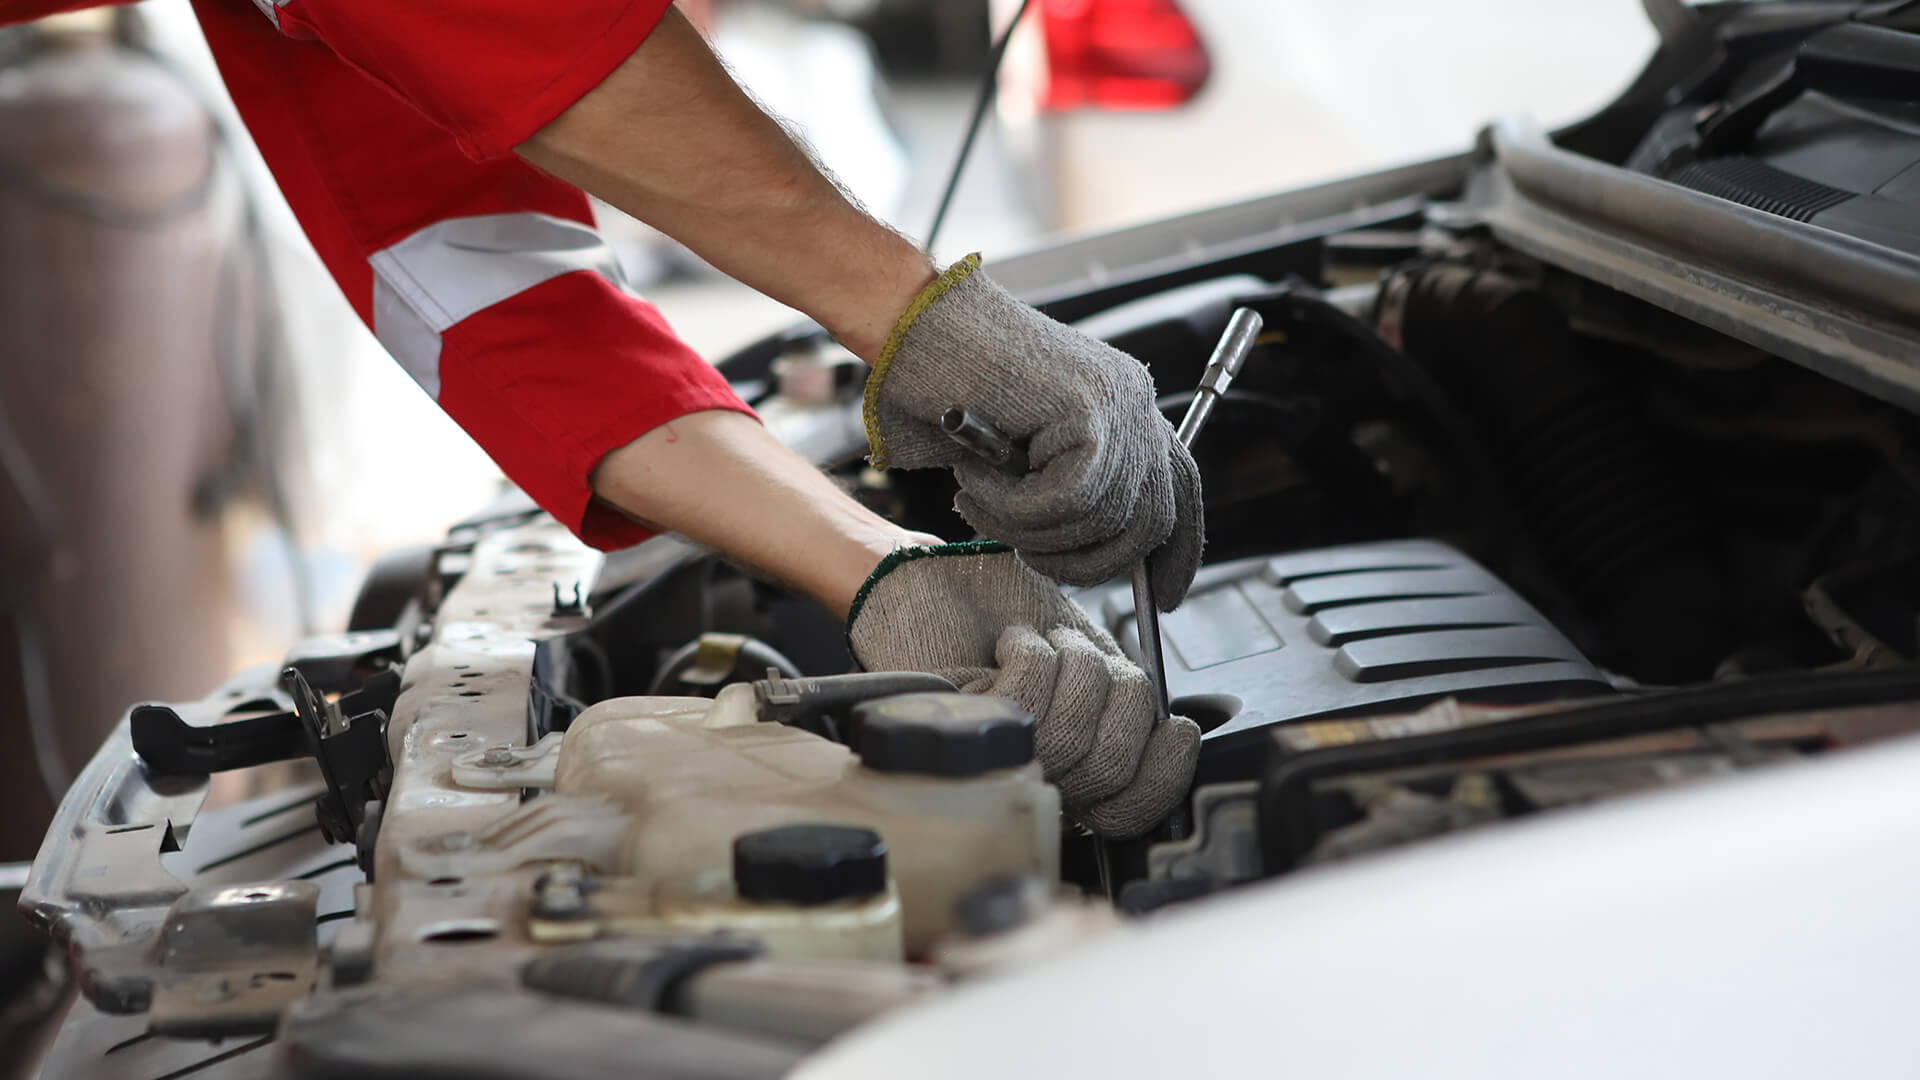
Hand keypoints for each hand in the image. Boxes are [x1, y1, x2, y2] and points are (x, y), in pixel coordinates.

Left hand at [848, 543, 1199, 837]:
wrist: (942, 580)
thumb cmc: (1013, 616)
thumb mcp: (1090, 659)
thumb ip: (1127, 701)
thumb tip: (1179, 731)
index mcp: (1073, 768)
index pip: (1131, 808)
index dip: (1167, 773)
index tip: (1179, 728)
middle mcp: (1035, 777)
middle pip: (1111, 766)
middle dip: (1117, 692)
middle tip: (1083, 656)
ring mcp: (996, 760)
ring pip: (1071, 730)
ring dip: (1072, 664)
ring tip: (1044, 644)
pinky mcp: (961, 728)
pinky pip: (1027, 699)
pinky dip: (1030, 651)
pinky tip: (1012, 642)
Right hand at [862, 257, 1202, 609]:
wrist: (915, 327)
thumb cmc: (951, 385)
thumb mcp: (1026, 452)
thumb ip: (1074, 490)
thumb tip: (1102, 559)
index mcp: (1128, 411)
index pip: (1181, 493)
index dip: (1177, 553)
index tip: (1164, 599)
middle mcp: (1136, 403)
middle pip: (1149, 522)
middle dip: (1084, 561)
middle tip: (1020, 550)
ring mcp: (1118, 402)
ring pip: (1099, 519)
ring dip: (1026, 531)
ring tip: (977, 500)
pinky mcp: (1089, 409)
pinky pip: (1065, 502)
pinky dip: (1012, 509)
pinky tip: (975, 480)